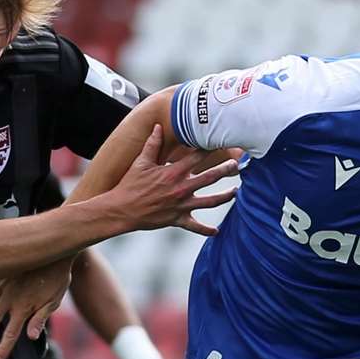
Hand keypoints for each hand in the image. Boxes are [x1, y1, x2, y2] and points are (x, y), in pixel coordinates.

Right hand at [0, 259, 73, 358]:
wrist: (52, 250)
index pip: (11, 333)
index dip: (3, 348)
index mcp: (24, 307)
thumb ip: (40, 318)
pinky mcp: (4, 279)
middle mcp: (11, 299)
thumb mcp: (54, 300)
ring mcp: (5, 288)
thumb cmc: (57, 278)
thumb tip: (30, 337)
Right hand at [114, 125, 240, 234]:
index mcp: (174, 172)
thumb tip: (157, 127)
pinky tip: (216, 231)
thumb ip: (152, 144)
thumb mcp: (141, 162)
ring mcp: (181, 205)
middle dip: (225, 170)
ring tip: (235, 193)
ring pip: (210, 201)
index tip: (221, 141)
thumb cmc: (130, 185)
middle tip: (237, 165)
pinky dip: (206, 230)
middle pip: (210, 177)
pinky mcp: (178, 219)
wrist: (122, 209)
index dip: (210, 148)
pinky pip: (195, 227)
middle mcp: (181, 188)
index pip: (197, 157)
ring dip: (225, 197)